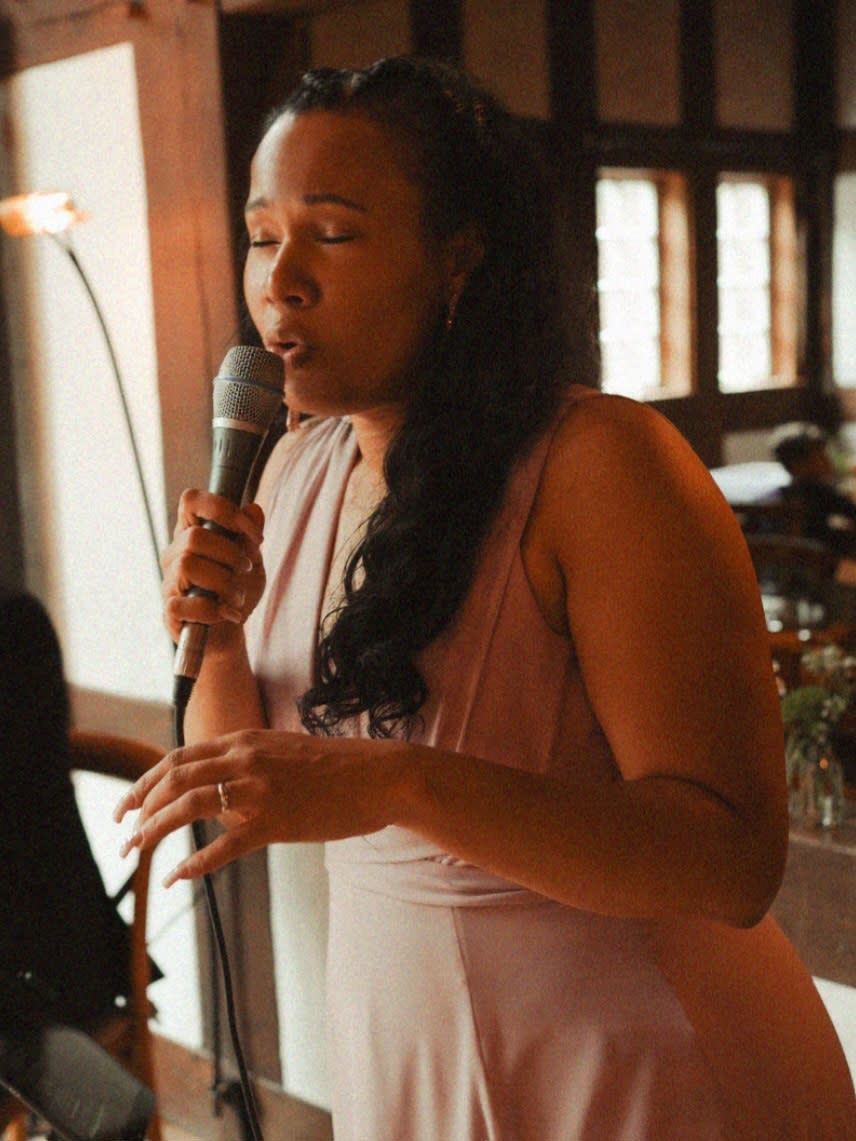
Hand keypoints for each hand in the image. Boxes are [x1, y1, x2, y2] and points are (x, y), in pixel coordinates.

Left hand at [113, 729, 411, 884]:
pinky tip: (177, 877)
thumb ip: (249, 764)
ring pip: (188, 807)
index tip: (128, 803)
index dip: (146, 782)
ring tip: (138, 852)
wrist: (381, 776)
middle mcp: (245, 759)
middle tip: (122, 832)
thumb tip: (218, 793)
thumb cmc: (339, 768)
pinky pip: (223, 846)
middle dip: (139, 806)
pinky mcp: (275, 822)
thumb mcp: (284, 752)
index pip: (179, 757)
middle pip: (173, 779)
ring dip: (154, 831)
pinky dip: (194, 863)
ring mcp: (259, 790)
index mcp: (246, 741)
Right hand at [161, 490, 265, 642]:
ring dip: (224, 583)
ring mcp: (169, 582)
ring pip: (188, 565)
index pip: (192, 500)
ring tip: (238, 597)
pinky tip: (226, 614)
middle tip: (245, 570)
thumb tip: (254, 510)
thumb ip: (251, 538)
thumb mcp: (252, 562)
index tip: (255, 536)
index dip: (224, 510)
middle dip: (230, 554)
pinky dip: (212, 610)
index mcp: (192, 533)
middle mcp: (175, 553)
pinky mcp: (170, 610)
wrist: (228, 634)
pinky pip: (183, 603)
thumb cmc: (235, 593)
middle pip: (194, 537)